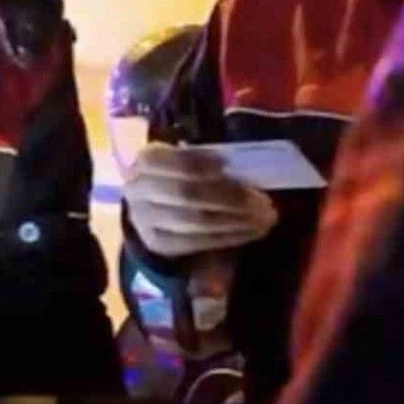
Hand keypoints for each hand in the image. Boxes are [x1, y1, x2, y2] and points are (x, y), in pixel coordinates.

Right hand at [124, 143, 277, 256]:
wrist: (152, 206)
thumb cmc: (178, 174)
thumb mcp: (185, 159)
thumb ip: (207, 162)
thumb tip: (245, 169)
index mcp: (147, 160)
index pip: (175, 162)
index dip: (201, 164)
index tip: (228, 166)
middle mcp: (138, 190)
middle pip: (187, 193)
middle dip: (230, 197)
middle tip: (264, 202)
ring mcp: (145, 220)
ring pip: (195, 220)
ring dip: (236, 220)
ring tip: (264, 218)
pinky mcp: (157, 244)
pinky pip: (197, 242)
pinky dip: (228, 237)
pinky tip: (250, 232)